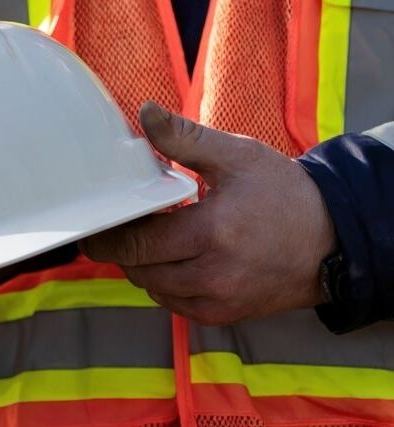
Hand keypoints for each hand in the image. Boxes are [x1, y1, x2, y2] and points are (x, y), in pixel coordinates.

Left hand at [84, 101, 335, 324]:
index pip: (137, 242)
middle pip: (138, 268)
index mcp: (212, 233)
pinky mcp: (223, 316)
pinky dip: (163, 282)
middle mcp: (213, 275)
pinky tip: (171, 258)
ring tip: (149, 237)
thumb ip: (184, 137)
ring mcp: (218, 301)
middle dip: (122, 247)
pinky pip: (173, 302)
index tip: (96, 222)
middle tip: (117, 225)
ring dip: (141, 265)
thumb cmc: (285, 195)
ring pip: (152, 288)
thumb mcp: (237, 156)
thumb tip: (145, 113)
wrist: (333, 240)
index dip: (109, 233)